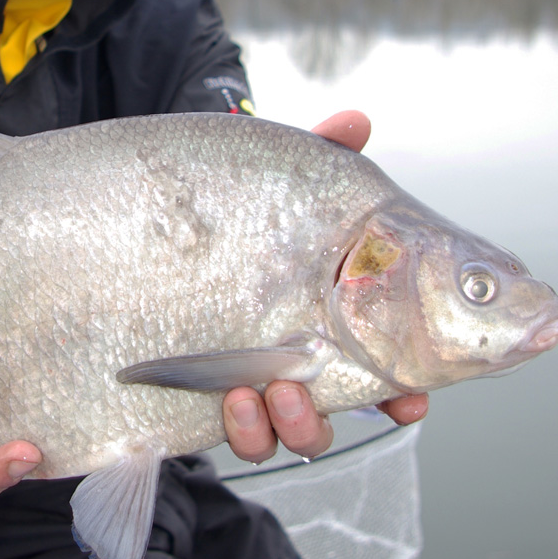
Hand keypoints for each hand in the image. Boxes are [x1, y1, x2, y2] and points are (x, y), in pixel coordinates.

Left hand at [221, 108, 427, 462]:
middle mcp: (299, 361)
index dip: (402, 394)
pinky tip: (235, 399)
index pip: (384, 371)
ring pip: (292, 435)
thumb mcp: (282, 183)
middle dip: (335, 416)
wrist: (149, 233)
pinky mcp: (210, 402)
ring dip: (293, 425)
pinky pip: (242, 438)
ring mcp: (255, 385)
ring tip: (271, 392)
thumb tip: (355, 120)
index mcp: (333, 321)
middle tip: (318, 398)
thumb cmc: (241, 210)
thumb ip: (322, 154)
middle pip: (337, 413)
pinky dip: (247, 429)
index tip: (408, 401)